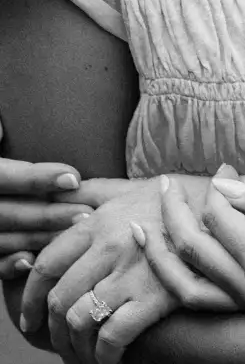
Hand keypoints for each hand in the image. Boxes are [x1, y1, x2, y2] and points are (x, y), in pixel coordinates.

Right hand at [0, 155, 90, 278]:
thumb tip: (2, 129)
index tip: (74, 177)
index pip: (4, 176)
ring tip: (74, 233)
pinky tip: (32, 260)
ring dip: (38, 238)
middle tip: (86, 214)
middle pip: (8, 212)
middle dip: (47, 215)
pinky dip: (6, 265)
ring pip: (2, 239)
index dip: (36, 179)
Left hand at [19, 175, 206, 359]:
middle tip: (58, 342)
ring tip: (82, 352)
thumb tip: (68, 195)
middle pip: (60, 298)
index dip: (30, 296)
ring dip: (76, 345)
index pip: (48, 263)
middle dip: (53, 329)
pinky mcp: (154, 297)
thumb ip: (100, 194)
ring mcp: (131, 273)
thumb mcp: (136, 187)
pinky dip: (104, 354)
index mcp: (101, 220)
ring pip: (81, 320)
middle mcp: (110, 247)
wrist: (230, 212)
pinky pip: (112, 337)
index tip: (30, 316)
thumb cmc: (184, 198)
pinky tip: (108, 358)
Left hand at [144, 165, 244, 320]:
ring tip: (143, 229)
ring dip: (159, 255)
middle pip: (193, 249)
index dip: (217, 185)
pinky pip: (201, 302)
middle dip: (175, 212)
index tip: (228, 164)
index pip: (220, 217)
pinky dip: (176, 282)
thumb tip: (226, 184)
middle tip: (168, 184)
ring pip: (185, 286)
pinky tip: (169, 262)